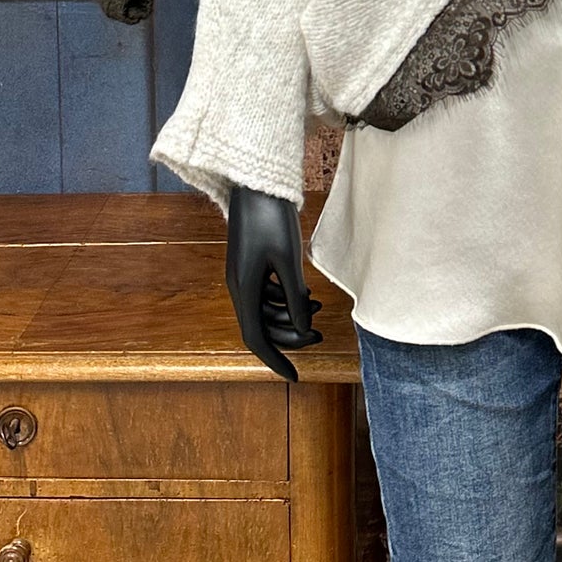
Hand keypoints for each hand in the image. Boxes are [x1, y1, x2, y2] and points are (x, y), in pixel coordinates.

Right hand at [225, 185, 324, 381]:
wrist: (257, 184)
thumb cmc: (272, 218)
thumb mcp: (288, 259)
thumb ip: (295, 295)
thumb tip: (304, 327)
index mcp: (244, 289)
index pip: (256, 339)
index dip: (275, 360)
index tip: (295, 377)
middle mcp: (240, 286)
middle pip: (264, 326)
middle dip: (291, 336)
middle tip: (321, 336)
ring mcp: (245, 275)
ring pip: (267, 311)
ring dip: (292, 316)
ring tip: (320, 309)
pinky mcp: (253, 264)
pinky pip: (268, 294)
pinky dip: (287, 299)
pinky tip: (309, 294)